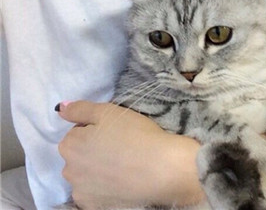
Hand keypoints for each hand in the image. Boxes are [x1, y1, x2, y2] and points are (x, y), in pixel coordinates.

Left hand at [57, 101, 203, 208]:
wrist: (161, 168)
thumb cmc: (135, 134)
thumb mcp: (108, 111)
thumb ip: (80, 109)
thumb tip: (60, 109)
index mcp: (70, 145)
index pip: (76, 132)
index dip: (95, 129)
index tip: (114, 131)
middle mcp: (69, 171)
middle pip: (78, 155)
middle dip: (92, 149)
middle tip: (119, 145)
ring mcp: (81, 193)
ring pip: (85, 175)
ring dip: (96, 169)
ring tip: (122, 163)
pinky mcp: (95, 207)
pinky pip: (94, 192)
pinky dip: (103, 187)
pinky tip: (121, 179)